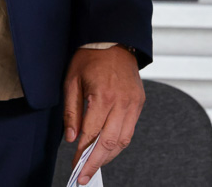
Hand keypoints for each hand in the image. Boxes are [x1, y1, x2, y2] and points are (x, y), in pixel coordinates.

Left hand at [63, 46, 145, 184]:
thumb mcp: (71, 81)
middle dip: (95, 163)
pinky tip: (108, 150)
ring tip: (95, 166)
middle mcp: (121, 102)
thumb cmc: (90, 58)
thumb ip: (71, 112)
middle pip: (109, 142)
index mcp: (103, 96)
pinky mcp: (139, 102)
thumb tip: (72, 138)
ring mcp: (133, 103)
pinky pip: (130, 130)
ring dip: (108, 156)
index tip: (74, 165)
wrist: (114, 39)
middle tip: (84, 176)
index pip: (91, 134)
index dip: (81, 153)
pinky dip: (119, 144)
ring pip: (123, 140)